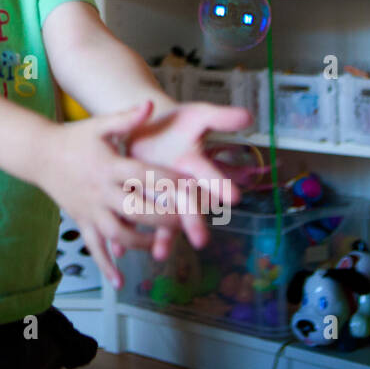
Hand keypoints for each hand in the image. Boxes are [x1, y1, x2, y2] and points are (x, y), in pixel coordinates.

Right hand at [35, 101, 188, 287]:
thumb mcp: (98, 124)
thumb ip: (126, 117)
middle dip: (163, 218)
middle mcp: (101, 190)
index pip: (145, 175)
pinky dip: (106, 266)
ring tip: (161, 246)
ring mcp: (90, 208)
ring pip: (118, 233)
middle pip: (136, 209)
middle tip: (186, 221)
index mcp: (110, 165)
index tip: (193, 187)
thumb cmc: (73, 138)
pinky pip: (95, 247)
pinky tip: (120, 281)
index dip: (170, 181)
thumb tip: (150, 104)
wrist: (38, 153)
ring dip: (141, 243)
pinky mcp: (82, 220)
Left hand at [119, 102, 252, 262]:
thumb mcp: (199, 115)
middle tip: (200, 240)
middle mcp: (182, 187)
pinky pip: (135, 220)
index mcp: (196, 166)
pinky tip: (120, 250)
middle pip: (189, 206)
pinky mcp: (141, 201)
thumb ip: (221, 117)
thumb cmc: (179, 124)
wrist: (151, 128)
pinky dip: (128, 235)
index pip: (210, 176)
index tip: (233, 197)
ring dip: (164, 237)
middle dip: (194, 222)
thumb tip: (249, 116)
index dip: (220, 184)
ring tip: (159, 253)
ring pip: (164, 220)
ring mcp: (161, 197)